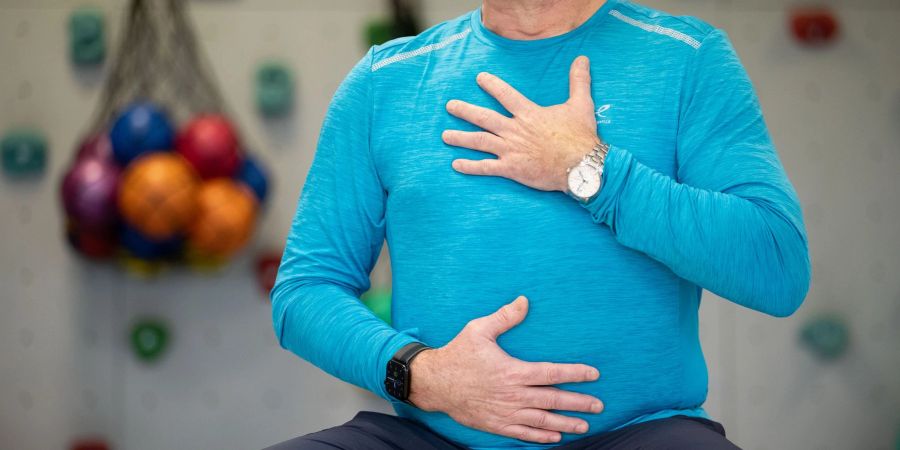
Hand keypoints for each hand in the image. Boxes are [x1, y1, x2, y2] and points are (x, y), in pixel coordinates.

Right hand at [408, 296, 603, 443]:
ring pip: (542, 420)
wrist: (434, 383)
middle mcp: (513, 394)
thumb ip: (504, 317)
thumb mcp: (479, 330)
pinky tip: (555, 436)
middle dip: (579, 403)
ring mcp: (505, 412)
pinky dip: (541, 436)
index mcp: (513, 371)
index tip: (594, 374)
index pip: (552, 373)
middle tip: (598, 406)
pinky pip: (523, 432)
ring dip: (566, 423)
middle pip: (553, 400)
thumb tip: (524, 300)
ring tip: (585, 425)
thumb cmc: (458, 354)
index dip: (575, 374)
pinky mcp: (496, 424)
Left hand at [443, 56, 600, 191]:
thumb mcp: (581, 104)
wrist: (581, 165)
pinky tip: (456, 165)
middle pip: (483, 118)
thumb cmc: (580, 136)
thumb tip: (582, 58)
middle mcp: (515, 130)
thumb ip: (578, 81)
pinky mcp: (512, 169)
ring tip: (445, 136)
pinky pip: (486, 167)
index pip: (505, 95)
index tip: (479, 78)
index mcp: (529, 113)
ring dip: (461, 138)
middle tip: (449, 106)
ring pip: (480, 141)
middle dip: (464, 111)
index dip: (491, 85)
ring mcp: (511, 150)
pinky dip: (470, 166)